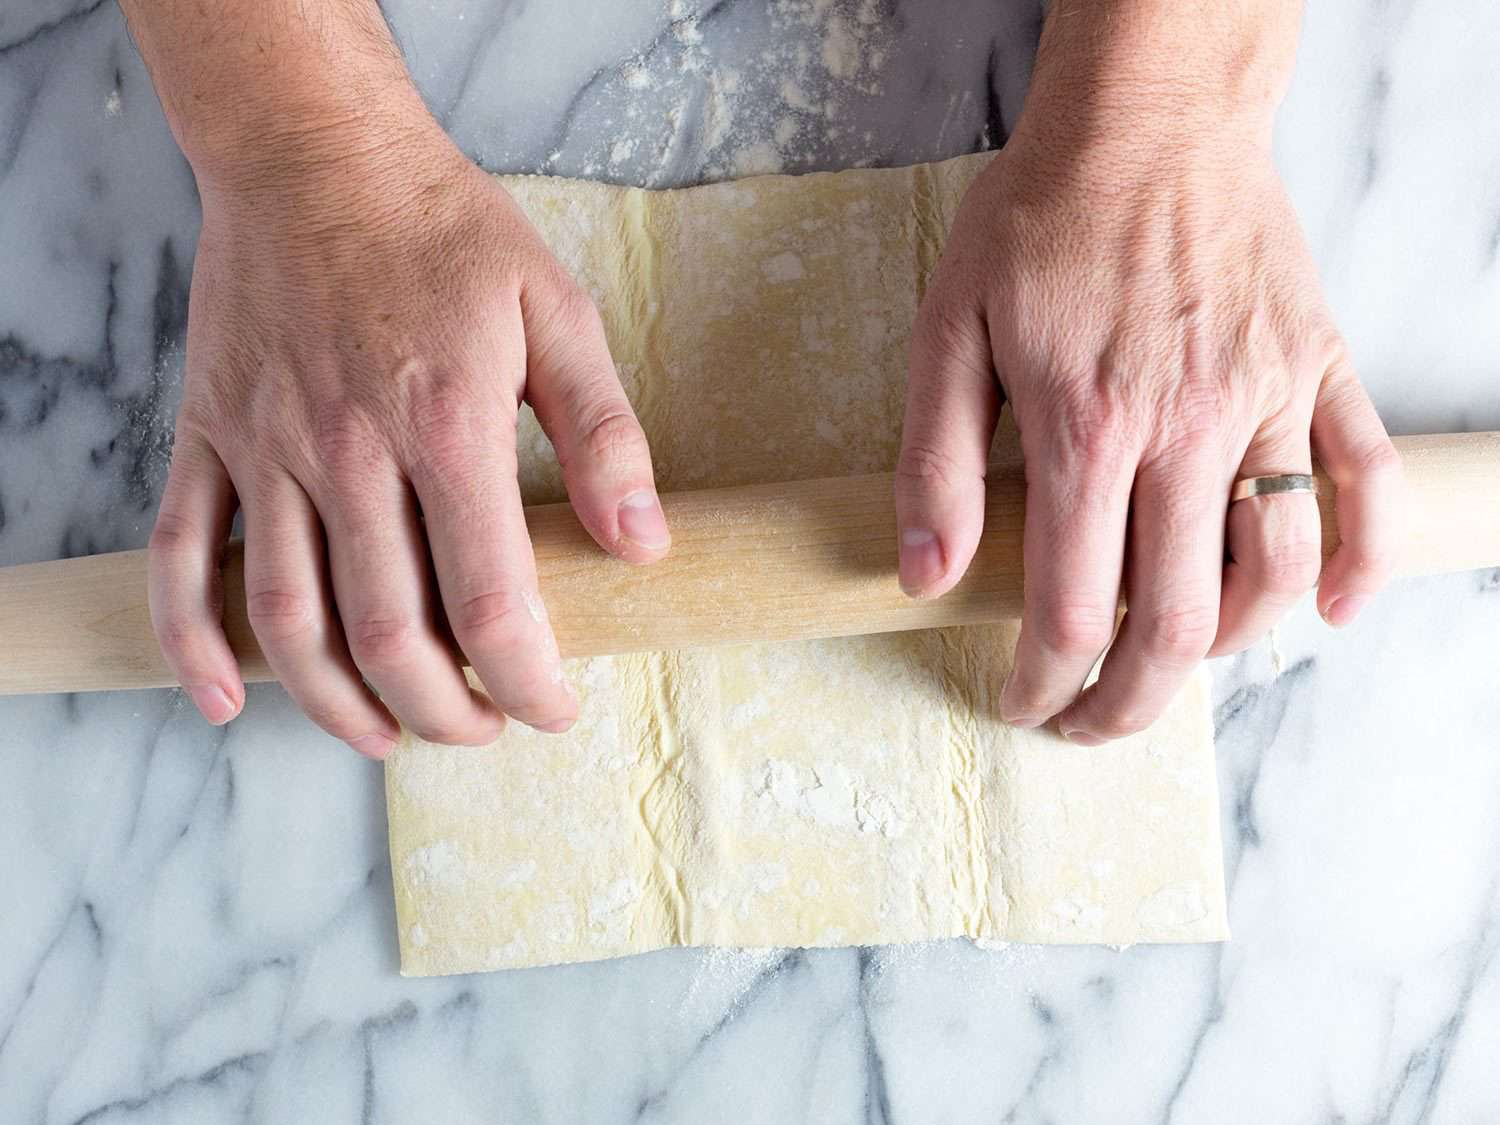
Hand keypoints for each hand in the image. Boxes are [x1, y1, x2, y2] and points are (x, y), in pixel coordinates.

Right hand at [148, 126, 669, 756]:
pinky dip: (194, 643)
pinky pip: (181, 557)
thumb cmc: (445, 232)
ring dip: (340, 704)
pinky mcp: (210, 435)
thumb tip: (642, 546)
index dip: (530, 679)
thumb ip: (604, 434)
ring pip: (288, 619)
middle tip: (485, 724)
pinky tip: (227, 702)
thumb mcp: (557, 312)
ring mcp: (266, 447)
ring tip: (391, 734)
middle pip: (389, 636)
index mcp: (445, 423)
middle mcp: (347, 450)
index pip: (491, 602)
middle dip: (446, 712)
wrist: (315, 153)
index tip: (556, 706)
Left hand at [896, 102, 1402, 743]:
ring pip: (1270, 575)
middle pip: (1172, 624)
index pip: (1068, 609)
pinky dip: (1359, 563)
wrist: (1147, 121)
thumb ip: (933, 461)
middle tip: (1086, 723)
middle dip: (1124, 704)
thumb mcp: (948, 331)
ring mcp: (1267, 401)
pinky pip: (1366, 485)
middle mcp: (1186, 429)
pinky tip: (1325, 611)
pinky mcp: (1319, 369)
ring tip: (1164, 665)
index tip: (1021, 703)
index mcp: (1086, 428)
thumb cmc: (1040, 220)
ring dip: (1220, 651)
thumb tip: (925, 577)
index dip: (1041, 682)